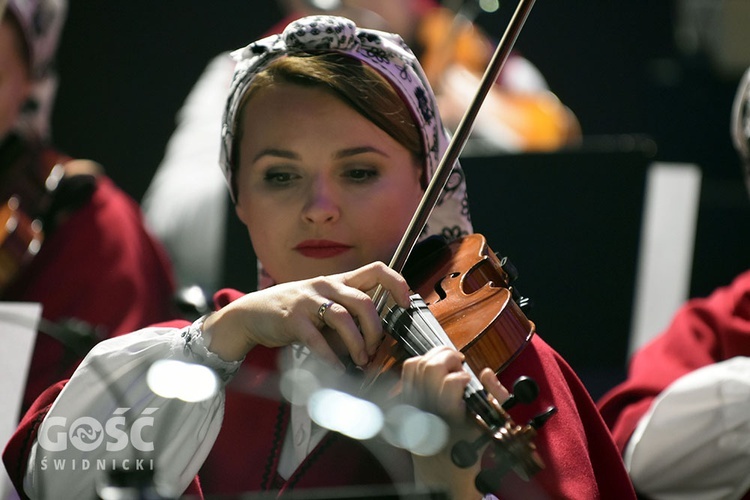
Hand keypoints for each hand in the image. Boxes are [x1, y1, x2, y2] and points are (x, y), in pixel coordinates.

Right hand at [203, 261, 410, 366]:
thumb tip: (378, 336)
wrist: (254, 313)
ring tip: (359, 360)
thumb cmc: (295, 311)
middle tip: (374, 348)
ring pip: (344, 318)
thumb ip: (349, 314)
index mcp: (339, 281)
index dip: (397, 284)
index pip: (376, 269)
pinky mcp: (293, 319)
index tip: (406, 303)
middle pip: (364, 301)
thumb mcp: (324, 304)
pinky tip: (336, 368)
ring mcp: (308, 300)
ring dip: (357, 344)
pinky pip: (317, 338)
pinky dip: (330, 356)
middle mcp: (326, 285)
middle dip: (376, 329)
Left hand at [401, 346, 509, 498]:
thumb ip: (495, 397)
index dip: (462, 376)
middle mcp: (427, 409)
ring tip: (449, 364)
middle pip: (430, 367)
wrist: (442, 471)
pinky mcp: (405, 402)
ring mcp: (412, 404)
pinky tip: (436, 369)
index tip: (469, 381)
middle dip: (448, 357)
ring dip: (435, 356)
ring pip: (417, 364)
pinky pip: (408, 372)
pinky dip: (422, 362)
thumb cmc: (468, 451)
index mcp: (450, 417)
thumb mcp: (489, 427)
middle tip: (460, 364)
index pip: (451, 383)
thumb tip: (486, 373)